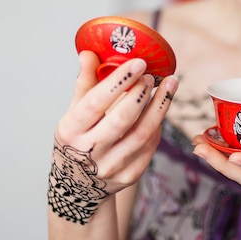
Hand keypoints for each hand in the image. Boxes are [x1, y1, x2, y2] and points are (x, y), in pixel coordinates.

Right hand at [48, 51, 177, 223]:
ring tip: (169, 85)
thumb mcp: (72, 113)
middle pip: (122, 119)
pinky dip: (158, 124)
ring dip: (160, 106)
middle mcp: (89, 152)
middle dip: (142, 94)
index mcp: (71, 131)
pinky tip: (161, 108)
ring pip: (143, 133)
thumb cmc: (77, 140)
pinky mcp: (129, 175)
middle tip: (153, 75)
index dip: (119, 81)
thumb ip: (85, 84)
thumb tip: (89, 53)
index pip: (95, 102)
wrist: (78, 186)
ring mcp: (111, 166)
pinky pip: (150, 146)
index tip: (138, 63)